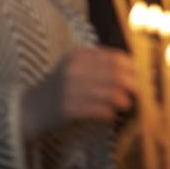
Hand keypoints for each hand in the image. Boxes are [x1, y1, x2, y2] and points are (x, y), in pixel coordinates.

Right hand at [21, 46, 135, 140]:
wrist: (30, 107)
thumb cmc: (60, 86)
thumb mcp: (75, 66)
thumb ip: (99, 63)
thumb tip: (133, 68)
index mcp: (78, 55)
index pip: (114, 58)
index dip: (131, 68)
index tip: (139, 76)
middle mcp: (74, 69)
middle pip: (115, 75)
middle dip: (132, 84)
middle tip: (137, 92)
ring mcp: (70, 89)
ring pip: (109, 93)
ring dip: (122, 100)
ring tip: (125, 104)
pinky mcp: (68, 109)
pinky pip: (98, 110)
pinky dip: (108, 112)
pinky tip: (110, 114)